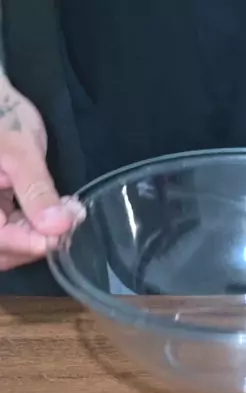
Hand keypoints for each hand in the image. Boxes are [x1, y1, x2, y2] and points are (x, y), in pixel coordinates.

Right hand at [0, 76, 82, 270]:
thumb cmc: (2, 118)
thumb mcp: (19, 150)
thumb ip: (36, 190)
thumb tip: (58, 227)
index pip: (0, 240)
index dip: (32, 242)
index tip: (64, 231)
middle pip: (4, 252)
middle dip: (38, 242)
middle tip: (69, 219)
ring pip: (9, 249)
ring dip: (38, 239)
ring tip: (64, 213)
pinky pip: (13, 238)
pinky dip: (35, 232)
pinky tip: (55, 214)